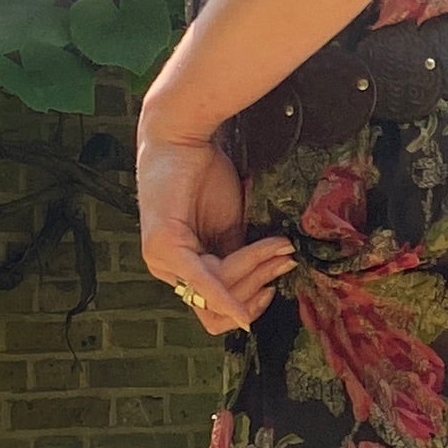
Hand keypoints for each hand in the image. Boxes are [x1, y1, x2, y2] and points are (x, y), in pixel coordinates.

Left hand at [137, 132, 294, 339]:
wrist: (183, 137)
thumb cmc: (203, 175)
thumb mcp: (230, 227)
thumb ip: (240, 258)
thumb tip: (268, 284)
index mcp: (181, 268)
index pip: (216, 308)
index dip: (249, 303)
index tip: (275, 282)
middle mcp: (166, 270)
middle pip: (219, 306)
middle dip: (259, 283)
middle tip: (285, 259)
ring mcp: (162, 261)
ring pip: (218, 291)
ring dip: (256, 271)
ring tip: (281, 248)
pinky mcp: (165, 246)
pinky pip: (201, 281)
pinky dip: (224, 296)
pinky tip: (243, 310)